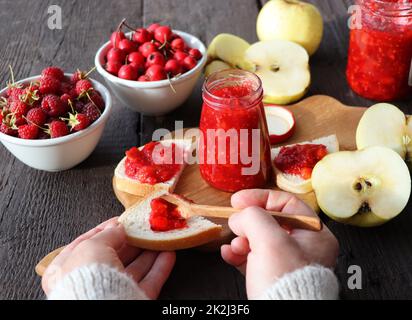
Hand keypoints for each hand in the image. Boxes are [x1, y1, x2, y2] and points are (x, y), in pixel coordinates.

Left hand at [42, 217, 174, 298]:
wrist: (100, 309)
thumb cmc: (85, 278)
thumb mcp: (92, 246)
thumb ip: (108, 233)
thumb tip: (119, 227)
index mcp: (68, 267)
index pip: (88, 243)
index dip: (106, 229)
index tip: (122, 220)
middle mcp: (89, 281)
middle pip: (114, 255)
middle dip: (131, 240)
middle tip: (144, 228)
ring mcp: (111, 292)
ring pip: (134, 268)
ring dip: (148, 252)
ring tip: (159, 237)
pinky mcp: (132, 299)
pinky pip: (149, 282)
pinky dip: (160, 267)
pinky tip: (168, 255)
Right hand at [221, 189, 338, 298]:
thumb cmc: (286, 283)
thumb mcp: (270, 240)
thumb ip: (253, 218)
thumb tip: (240, 217)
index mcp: (315, 235)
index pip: (286, 203)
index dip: (260, 198)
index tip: (239, 200)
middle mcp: (303, 248)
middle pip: (269, 223)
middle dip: (248, 224)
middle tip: (235, 225)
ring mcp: (286, 263)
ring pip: (258, 241)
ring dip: (240, 240)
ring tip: (234, 246)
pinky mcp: (271, 277)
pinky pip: (252, 258)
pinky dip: (238, 254)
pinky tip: (228, 254)